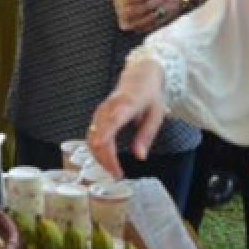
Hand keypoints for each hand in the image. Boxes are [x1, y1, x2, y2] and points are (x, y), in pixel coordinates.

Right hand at [87, 58, 166, 175]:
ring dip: (100, 157)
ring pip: (92, 137)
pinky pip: (92, 135)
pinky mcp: (97, 116)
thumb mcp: (156, 114)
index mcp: (127, 104)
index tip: (100, 144)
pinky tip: (105, 161)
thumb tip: (140, 156)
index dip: (105, 132)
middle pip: (100, 134)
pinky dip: (97, 150)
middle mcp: (110, 107)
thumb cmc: (149, 94)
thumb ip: (146, 135)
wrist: (139, 74)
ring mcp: (101, 111)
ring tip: (113, 171)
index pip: (113, 119)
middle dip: (106, 157)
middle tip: (117, 174)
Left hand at [123, 0, 181, 33]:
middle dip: (133, 10)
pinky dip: (144, 28)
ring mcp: (165, 10)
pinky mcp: (166, 18)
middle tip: (123, 12)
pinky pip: (154, 25)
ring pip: (149, 18)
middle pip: (146, 6)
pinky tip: (136, 28)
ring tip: (127, 22)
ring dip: (137, 21)